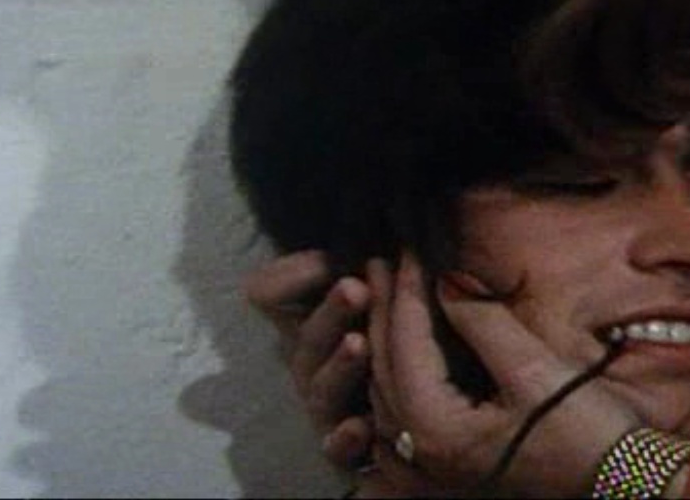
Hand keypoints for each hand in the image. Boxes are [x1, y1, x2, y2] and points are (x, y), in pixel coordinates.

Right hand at [243, 250, 375, 469]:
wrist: (415, 402)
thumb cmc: (391, 330)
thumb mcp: (378, 291)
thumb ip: (356, 267)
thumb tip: (354, 241)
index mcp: (311, 319)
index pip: (273, 293)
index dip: (292, 277)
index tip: (330, 257)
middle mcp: (311, 362)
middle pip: (307, 339)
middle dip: (331, 313)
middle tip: (355, 288)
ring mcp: (326, 404)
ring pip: (322, 389)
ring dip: (338, 366)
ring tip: (359, 344)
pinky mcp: (344, 445)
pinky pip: (336, 447)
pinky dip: (344, 438)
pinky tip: (360, 426)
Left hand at [365, 255, 640, 496]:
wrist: (616, 483)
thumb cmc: (583, 433)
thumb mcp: (534, 370)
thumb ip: (483, 322)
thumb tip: (447, 278)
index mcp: (437, 429)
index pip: (405, 344)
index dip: (405, 291)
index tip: (406, 248)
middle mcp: (421, 451)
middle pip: (385, 367)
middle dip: (383, 310)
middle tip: (378, 261)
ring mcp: (430, 463)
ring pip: (387, 390)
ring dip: (382, 340)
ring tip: (382, 296)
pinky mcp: (446, 463)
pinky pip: (400, 413)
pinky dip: (395, 374)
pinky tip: (398, 352)